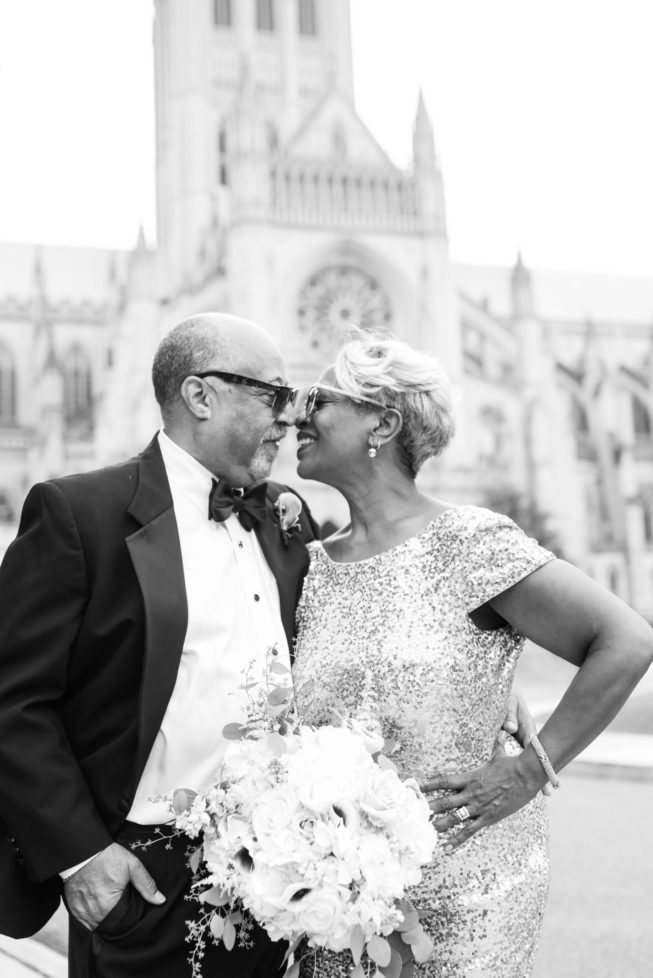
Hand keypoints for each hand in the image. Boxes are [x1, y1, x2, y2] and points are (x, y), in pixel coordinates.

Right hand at [64, 842, 164, 930]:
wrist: (82, 849)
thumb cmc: (108, 856)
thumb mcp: (132, 866)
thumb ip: (146, 885)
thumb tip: (160, 900)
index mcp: (109, 905)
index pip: (124, 924)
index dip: (131, 919)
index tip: (133, 911)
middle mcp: (94, 913)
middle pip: (110, 927)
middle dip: (118, 922)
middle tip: (123, 909)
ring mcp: (82, 912)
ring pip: (97, 927)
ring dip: (105, 922)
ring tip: (112, 909)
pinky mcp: (74, 909)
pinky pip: (85, 923)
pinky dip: (93, 919)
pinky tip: (99, 909)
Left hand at [421, 740, 543, 852]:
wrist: (526, 775)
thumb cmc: (513, 765)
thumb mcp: (500, 754)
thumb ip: (496, 745)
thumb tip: (500, 732)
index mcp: (469, 778)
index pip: (443, 781)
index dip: (428, 784)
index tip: (416, 786)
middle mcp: (470, 793)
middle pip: (444, 802)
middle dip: (428, 808)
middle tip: (414, 813)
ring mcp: (478, 807)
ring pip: (453, 819)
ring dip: (439, 825)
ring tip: (426, 832)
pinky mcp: (488, 818)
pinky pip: (469, 832)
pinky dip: (457, 840)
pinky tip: (447, 848)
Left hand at [500, 690, 551, 795]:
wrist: (508, 695)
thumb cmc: (508, 697)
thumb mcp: (509, 703)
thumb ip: (509, 714)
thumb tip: (510, 729)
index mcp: (528, 729)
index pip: (535, 749)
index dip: (540, 762)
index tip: (546, 775)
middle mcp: (529, 737)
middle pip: (537, 759)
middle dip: (543, 775)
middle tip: (549, 792)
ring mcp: (526, 742)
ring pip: (532, 762)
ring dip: (537, 776)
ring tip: (545, 793)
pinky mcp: (520, 743)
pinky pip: (525, 759)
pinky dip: (528, 771)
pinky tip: (528, 785)